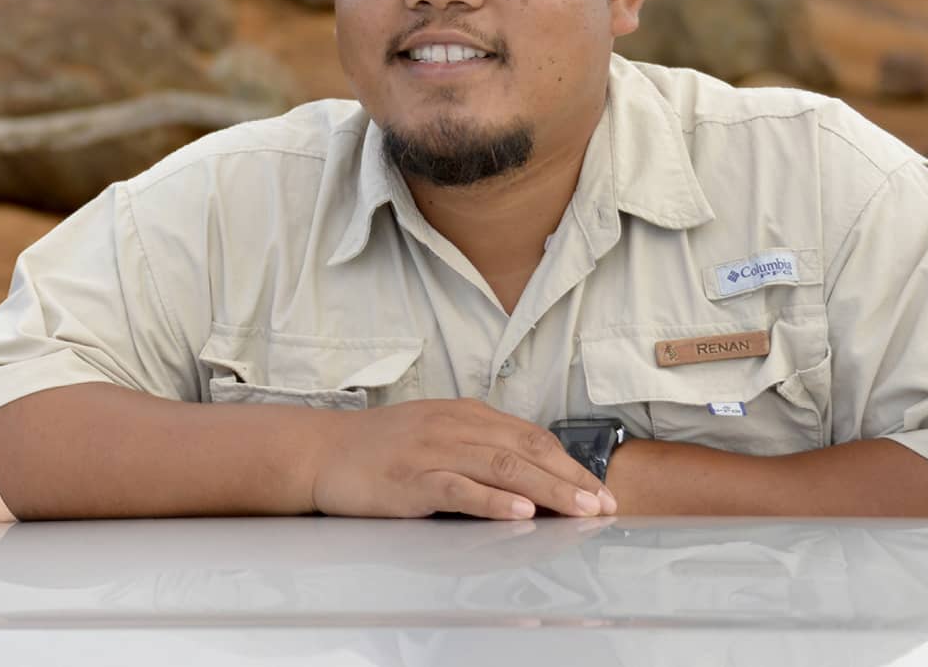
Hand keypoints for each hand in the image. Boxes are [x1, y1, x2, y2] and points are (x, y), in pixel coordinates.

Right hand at [305, 399, 618, 520]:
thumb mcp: (439, 432)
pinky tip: (520, 512)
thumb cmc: (383, 448)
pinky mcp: (412, 479)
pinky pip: (460, 489)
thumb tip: (529, 471)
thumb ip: (479, 444)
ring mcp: (434, 451)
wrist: (324, 450)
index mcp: (467, 414)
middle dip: (570, 478)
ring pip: (502, 467)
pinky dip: (494, 501)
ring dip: (547, 490)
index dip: (569, 463)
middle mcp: (456, 426)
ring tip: (578, 509)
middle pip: (526, 450)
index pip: (531, 437)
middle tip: (603, 505)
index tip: (599, 489)